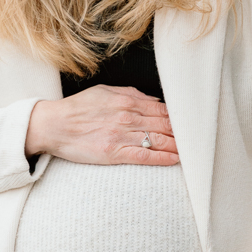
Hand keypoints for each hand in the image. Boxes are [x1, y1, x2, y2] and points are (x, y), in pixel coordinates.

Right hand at [25, 85, 178, 165]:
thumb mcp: (105, 91)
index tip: (189, 124)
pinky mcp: (114, 152)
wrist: (54, 125)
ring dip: (177, 145)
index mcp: (127, 100)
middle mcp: (128, 116)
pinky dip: (162, 158)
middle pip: (164, 124)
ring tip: (191, 151)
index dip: (178, 118)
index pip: (162, 109)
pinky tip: (174, 160)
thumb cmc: (77, 108)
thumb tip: (154, 100)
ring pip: (158, 140)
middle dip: (182, 132)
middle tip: (197, 139)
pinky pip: (145, 156)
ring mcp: (122, 135)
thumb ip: (131, 94)